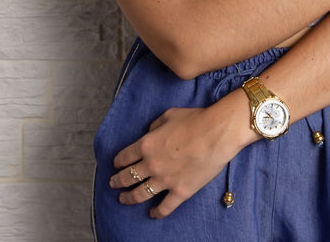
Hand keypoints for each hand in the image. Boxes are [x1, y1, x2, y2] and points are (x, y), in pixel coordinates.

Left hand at [107, 95, 251, 219]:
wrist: (217, 133)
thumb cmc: (195, 120)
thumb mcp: (169, 115)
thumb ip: (154, 126)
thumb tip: (150, 133)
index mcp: (146, 144)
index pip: (124, 157)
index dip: (117, 162)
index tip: (116, 165)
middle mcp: (151, 164)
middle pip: (127, 177)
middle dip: (117, 181)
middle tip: (113, 184)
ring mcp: (165, 180)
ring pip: (140, 194)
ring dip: (129, 198)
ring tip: (123, 199)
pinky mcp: (180, 191)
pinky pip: (165, 207)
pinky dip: (157, 212)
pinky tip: (152, 213)